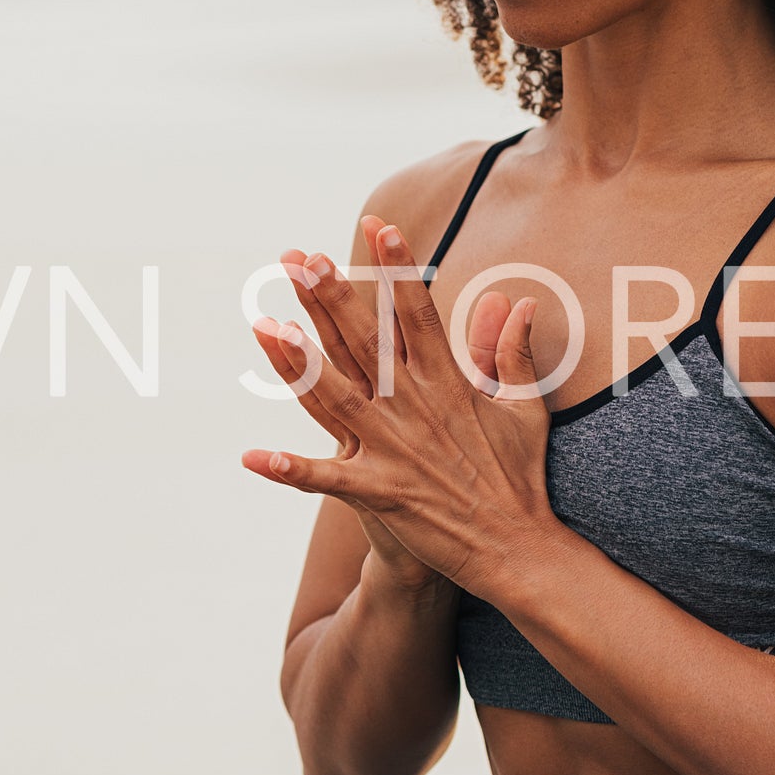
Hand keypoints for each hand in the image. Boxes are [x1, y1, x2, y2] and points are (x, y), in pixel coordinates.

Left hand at [243, 217, 558, 596]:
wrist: (516, 548)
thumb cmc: (518, 476)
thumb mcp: (523, 407)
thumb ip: (510, 351)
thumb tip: (518, 301)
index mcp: (449, 383)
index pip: (418, 313)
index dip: (396, 269)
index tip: (379, 226)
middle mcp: (416, 408)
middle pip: (366, 342)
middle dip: (331, 296)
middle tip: (298, 257)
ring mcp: (394, 449)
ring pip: (336, 397)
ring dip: (298, 364)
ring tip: (264, 327)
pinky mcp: (380, 491)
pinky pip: (326, 480)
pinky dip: (289, 470)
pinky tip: (251, 458)